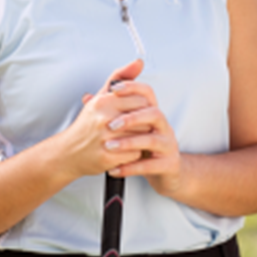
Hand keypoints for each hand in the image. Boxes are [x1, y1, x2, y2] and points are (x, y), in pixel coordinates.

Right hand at [55, 59, 153, 179]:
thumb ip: (121, 78)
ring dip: (140, 139)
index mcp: (104, 102)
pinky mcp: (108, 157)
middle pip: (144, 119)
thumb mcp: (101, 97)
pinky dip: (133, 154)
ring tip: (129, 138)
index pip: (141, 100)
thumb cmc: (88, 123)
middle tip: (135, 127)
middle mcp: (103, 118)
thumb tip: (139, 62)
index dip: (144, 107)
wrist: (69, 151)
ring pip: (141, 137)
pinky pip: (135, 154)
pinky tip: (124, 150)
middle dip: (143, 124)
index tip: (138, 113)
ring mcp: (105, 139)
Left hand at [85, 61, 184, 196]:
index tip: (113, 89)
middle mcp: (163, 126)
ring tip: (110, 147)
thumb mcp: (130, 126)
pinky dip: (131, 167)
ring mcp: (168, 145)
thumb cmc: (142, 144)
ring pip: (153, 140)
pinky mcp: (168, 164)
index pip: (147, 92)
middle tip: (110, 125)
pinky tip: (115, 169)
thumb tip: (87, 97)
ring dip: (130, 143)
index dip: (132, 87)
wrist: (163, 170)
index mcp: (153, 112)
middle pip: (154, 114)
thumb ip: (110, 109)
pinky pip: (151, 166)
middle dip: (132, 118)